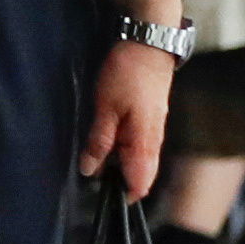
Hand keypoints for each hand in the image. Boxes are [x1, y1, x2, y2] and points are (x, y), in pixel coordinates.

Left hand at [82, 39, 173, 201]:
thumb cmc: (127, 74)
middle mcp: (154, 139)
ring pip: (139, 158)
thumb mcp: (105, 108)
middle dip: (120, 181)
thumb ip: (99, 141)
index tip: (104, 199)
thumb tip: (90, 170)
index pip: (141, 182)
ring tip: (95, 160)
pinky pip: (139, 143)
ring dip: (120, 164)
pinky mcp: (150, 118)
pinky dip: (123, 149)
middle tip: (93, 178)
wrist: (150, 44)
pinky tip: (106, 143)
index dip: (125, 195)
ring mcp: (154, 128)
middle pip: (141, 173)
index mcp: (145, 141)